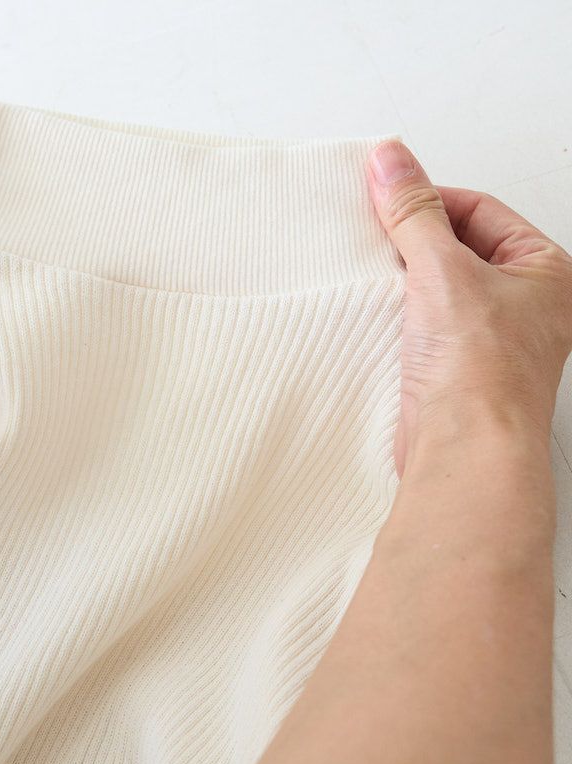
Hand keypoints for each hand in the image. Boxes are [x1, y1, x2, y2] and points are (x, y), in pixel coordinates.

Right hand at [366, 140, 571, 476]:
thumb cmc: (482, 373)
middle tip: (374, 231)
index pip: (479, 210)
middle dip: (411, 239)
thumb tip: (391, 161)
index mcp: (543, 271)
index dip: (430, 199)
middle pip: (456, 245)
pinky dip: (395, 311)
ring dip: (400, 276)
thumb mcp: (444, 269)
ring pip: (435, 285)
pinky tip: (374, 309)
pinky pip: (420, 321)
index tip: (385, 194)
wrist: (465, 448)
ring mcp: (487, 336)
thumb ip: (413, 212)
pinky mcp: (453, 364)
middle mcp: (522, 303)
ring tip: (372, 271)